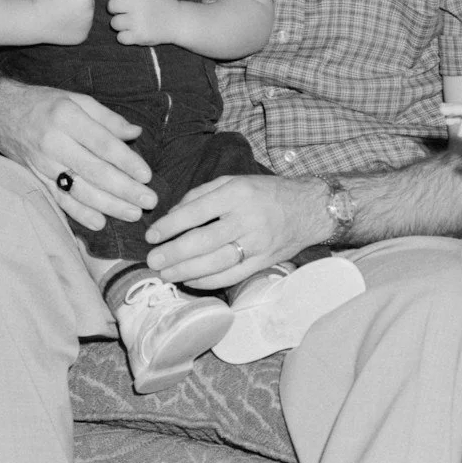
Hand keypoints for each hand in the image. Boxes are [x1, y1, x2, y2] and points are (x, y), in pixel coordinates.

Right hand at [0, 79, 153, 230]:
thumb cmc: (45, 103)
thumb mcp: (76, 99)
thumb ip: (107, 118)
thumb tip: (136, 133)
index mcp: (67, 116)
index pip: (103, 144)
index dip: (127, 161)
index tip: (147, 176)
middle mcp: (53, 141)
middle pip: (94, 171)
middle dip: (124, 189)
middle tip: (149, 201)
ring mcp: (42, 163)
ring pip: (79, 189)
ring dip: (108, 205)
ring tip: (133, 213)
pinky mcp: (35, 178)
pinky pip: (59, 199)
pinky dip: (79, 213)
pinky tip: (100, 222)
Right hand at [28, 0, 94, 44]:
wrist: (34, 22)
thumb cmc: (45, 0)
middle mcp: (89, 14)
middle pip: (90, 0)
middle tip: (63, 3)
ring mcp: (87, 27)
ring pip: (88, 14)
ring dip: (80, 12)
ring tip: (63, 13)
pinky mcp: (82, 36)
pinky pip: (84, 26)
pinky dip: (78, 25)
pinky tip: (65, 23)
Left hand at [105, 0, 182, 47]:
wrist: (179, 22)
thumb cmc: (165, 1)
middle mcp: (138, 5)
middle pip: (112, 6)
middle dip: (114, 7)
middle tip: (123, 9)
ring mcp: (139, 22)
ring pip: (114, 23)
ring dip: (119, 23)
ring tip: (128, 22)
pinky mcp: (140, 36)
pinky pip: (121, 37)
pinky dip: (124, 37)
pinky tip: (131, 32)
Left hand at [144, 174, 321, 291]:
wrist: (310, 209)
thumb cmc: (266, 193)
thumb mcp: (235, 181)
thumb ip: (202, 194)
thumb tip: (172, 214)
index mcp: (237, 194)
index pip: (196, 211)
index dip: (170, 226)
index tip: (152, 235)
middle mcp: (247, 219)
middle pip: (204, 241)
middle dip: (174, 253)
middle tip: (153, 260)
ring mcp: (257, 243)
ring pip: (216, 262)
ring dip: (187, 271)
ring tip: (167, 274)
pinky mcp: (264, 261)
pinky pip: (232, 276)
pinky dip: (209, 281)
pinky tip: (191, 281)